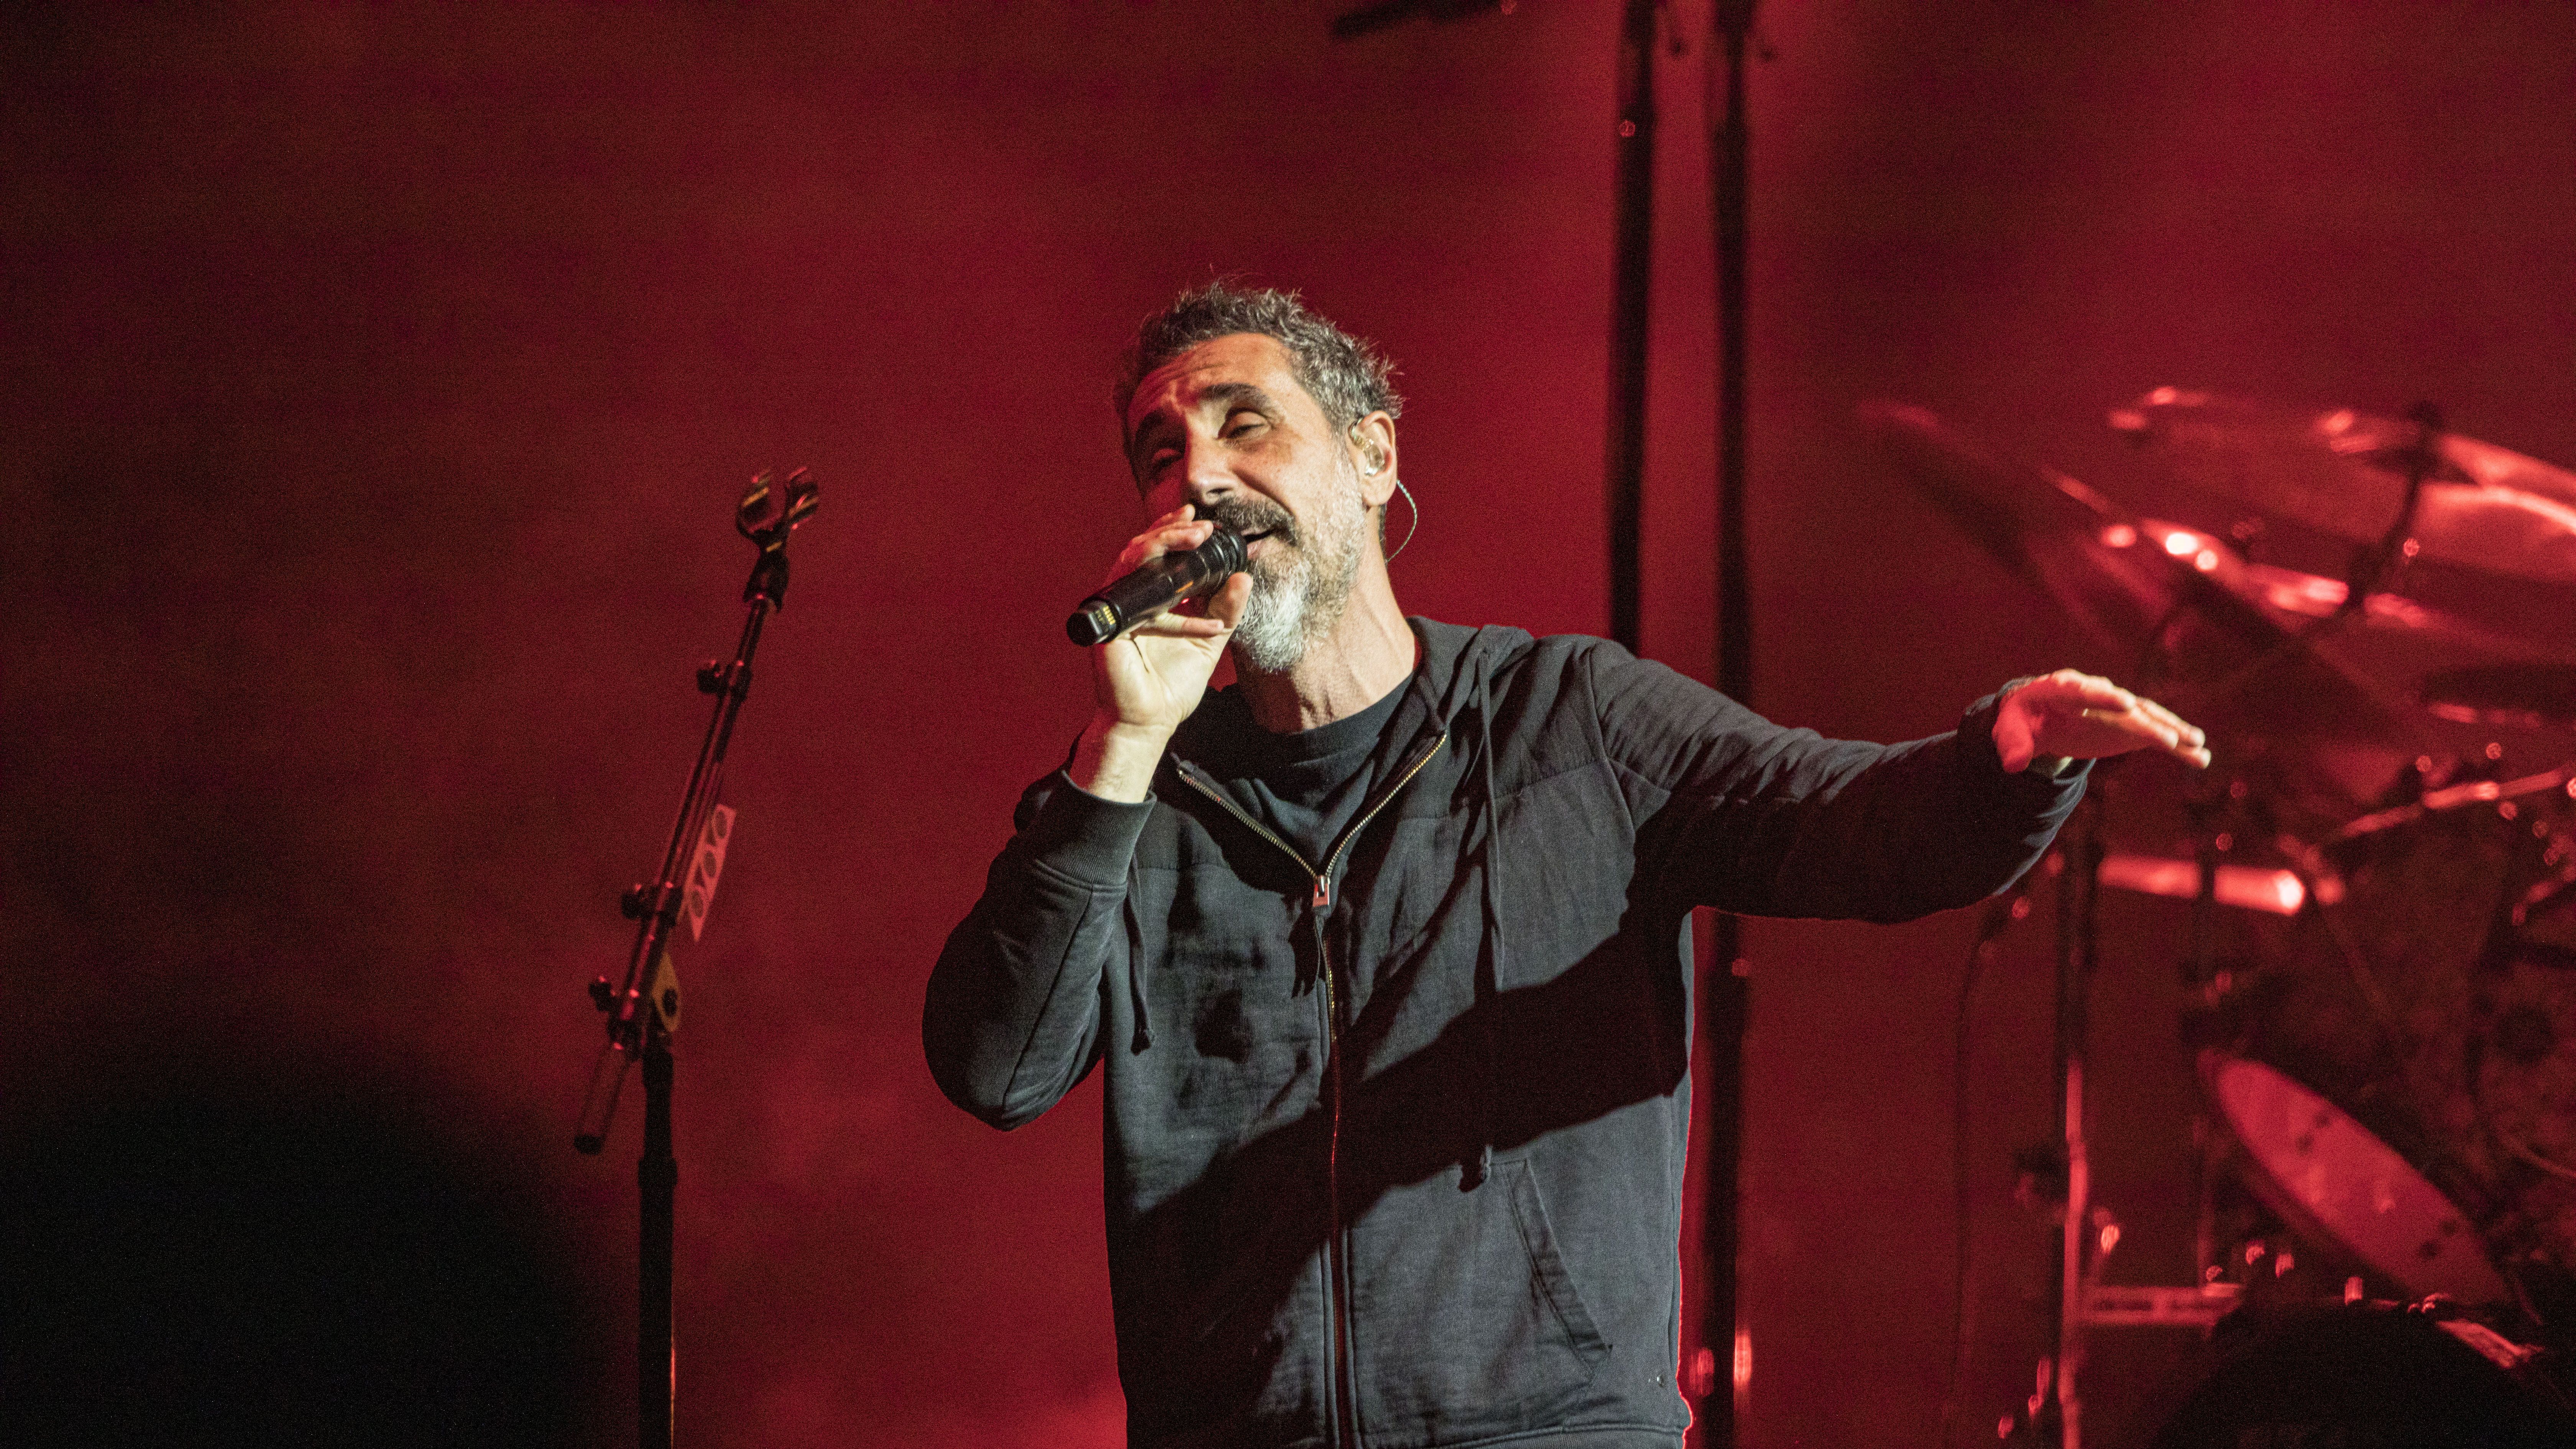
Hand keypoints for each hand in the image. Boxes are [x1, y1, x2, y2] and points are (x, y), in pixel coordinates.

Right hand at [1069, 505, 1251, 800]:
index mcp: (1151, 596)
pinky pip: (1136, 604)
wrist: (1151, 720)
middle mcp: (1132, 597)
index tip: (1201, 520)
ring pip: (1132, 561)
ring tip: (1193, 536)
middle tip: (1201, 526)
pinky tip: (1191, 603)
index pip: (1158, 553)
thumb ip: (1225, 610)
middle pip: (1143, 549)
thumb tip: (1244, 577)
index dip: (1174, 530)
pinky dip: (1167, 604)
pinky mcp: (1113, 629)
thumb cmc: (1174, 682)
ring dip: (1162, 544)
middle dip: (1171, 530)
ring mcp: (1119, 610)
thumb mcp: (1209, 639)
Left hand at [1993, 669, 2210, 772]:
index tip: (2125, 702)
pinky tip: (2200, 758)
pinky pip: (2155, 736)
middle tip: (2166, 735)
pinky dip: (2176, 747)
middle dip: (2145, 719)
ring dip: (2172, 731)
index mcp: (2063, 689)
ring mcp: (2116, 710)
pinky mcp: (2127, 726)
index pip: (2085, 691)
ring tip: (2197, 744)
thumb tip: (2013, 765)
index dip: (2104, 696)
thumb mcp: (2010, 730)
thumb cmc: (2021, 720)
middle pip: (2124, 706)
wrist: (2038, 715)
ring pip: (2147, 718)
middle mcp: (2097, 694)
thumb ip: (2012, 745)